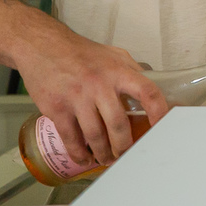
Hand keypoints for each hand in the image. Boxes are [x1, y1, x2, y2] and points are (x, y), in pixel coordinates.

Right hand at [15, 30, 167, 165]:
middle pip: (119, 125)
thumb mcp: (113, 54)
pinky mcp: (56, 108)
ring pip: (95, 136)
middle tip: (127, 155)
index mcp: (118, 72)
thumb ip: (133, 72)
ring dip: (104, 153)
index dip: (159, 113)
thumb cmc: (81, 52)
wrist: (41, 45)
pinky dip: (79, 153)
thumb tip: (153, 89)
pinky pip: (71, 138)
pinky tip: (85, 159)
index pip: (148, 92)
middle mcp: (99, 85)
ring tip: (108, 159)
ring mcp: (76, 98)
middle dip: (125, 146)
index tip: (163, 128)